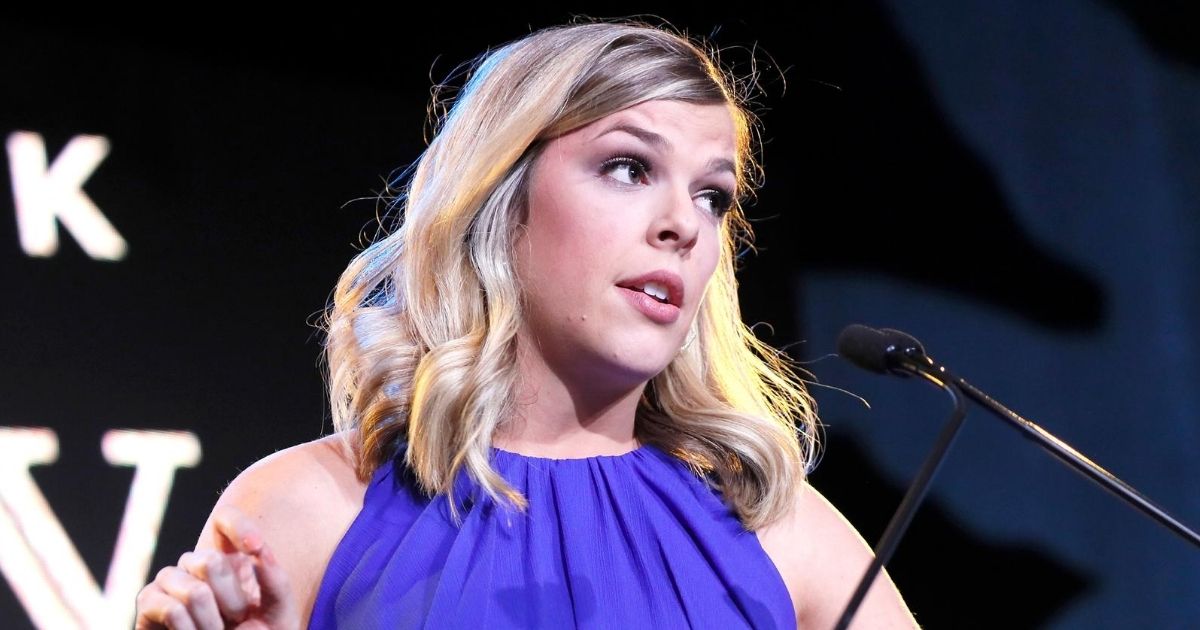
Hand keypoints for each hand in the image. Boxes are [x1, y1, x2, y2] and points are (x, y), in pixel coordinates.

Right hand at [135, 505, 299, 628]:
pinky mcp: (149, 602)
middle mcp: (196, 563)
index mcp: (230, 558)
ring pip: (195, 592)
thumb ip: (277, 583)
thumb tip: (261, 554)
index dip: (239, 526)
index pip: (224, 519)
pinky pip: (172, 610)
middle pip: (211, 561)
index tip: (256, 548)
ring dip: (213, 623)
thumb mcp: (278, 615)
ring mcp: (170, 580)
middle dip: (232, 601)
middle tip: (237, 620)